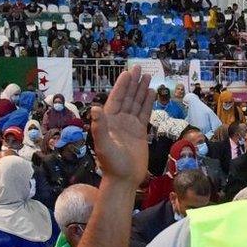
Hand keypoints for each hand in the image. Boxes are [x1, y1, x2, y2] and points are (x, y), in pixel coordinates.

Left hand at [91, 65, 153, 184]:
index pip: (116, 98)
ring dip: (141, 90)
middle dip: (133, 83)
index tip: (128, 73)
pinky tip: (151, 93)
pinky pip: (144, 114)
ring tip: (148, 77)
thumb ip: (99, 127)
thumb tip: (95, 108)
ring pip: (137, 103)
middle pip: (127, 97)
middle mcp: (119, 120)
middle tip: (139, 68)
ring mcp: (130, 125)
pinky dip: (148, 103)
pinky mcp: (140, 132)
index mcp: (109, 121)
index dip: (122, 85)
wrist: (124, 179)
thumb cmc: (112, 164)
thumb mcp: (103, 145)